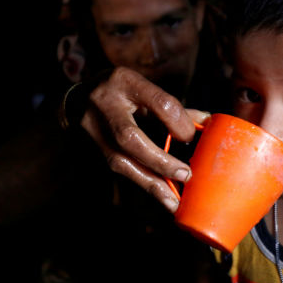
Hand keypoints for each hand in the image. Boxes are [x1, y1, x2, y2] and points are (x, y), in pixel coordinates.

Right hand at [81, 67, 209, 212]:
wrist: (75, 100)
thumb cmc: (121, 92)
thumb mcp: (145, 89)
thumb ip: (173, 107)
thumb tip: (206, 123)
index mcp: (124, 82)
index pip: (157, 102)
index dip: (177, 122)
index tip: (191, 137)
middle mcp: (103, 105)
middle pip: (130, 137)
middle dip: (159, 160)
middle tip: (184, 175)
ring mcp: (92, 130)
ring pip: (120, 161)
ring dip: (150, 182)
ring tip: (174, 200)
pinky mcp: (91, 150)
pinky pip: (119, 171)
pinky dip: (143, 184)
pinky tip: (161, 197)